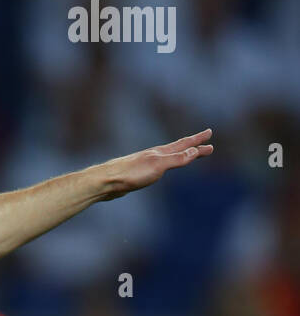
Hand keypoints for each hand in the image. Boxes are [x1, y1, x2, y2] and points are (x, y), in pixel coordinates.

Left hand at [98, 129, 212, 199]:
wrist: (107, 181)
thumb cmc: (131, 174)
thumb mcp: (158, 166)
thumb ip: (177, 159)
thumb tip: (195, 151)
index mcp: (161, 153)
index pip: (184, 144)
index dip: (198, 140)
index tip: (210, 134)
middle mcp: (154, 155)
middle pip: (178, 149)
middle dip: (193, 145)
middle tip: (206, 140)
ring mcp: (146, 163)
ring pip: (168, 157)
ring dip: (181, 154)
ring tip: (188, 152)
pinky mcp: (139, 173)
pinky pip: (159, 166)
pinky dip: (167, 164)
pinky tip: (161, 168)